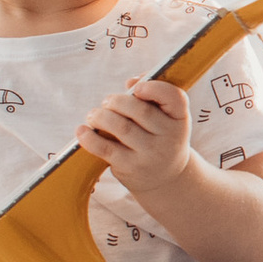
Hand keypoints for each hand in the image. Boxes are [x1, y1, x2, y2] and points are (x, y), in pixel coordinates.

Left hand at [76, 77, 194, 201]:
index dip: (154, 88)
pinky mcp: (131, 167)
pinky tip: (82, 131)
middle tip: (107, 102)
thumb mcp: (166, 118)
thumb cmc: (160, 137)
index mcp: (180, 118)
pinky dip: (90, 138)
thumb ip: (152, 95)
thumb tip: (131, 82)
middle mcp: (169, 137)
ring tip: (94, 115)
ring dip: (101, 116)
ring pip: (121, 127)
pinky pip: (106, 149)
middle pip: (140, 111)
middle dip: (117, 101)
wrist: (166, 178)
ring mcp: (150, 154)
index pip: (175, 98)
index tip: (137, 88)